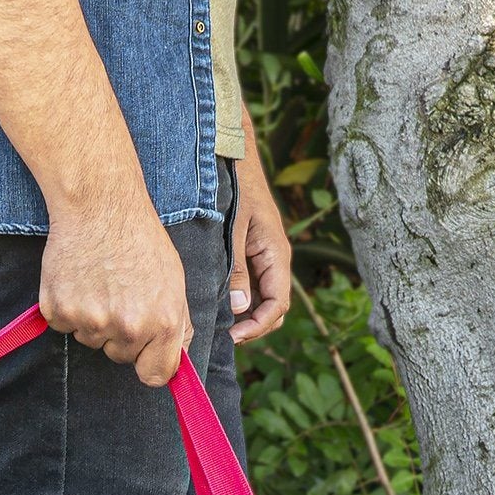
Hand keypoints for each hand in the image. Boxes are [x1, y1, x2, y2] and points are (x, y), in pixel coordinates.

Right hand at [39, 192, 192, 387]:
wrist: (99, 206)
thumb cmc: (140, 240)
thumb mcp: (174, 280)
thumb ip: (178, 323)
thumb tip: (178, 356)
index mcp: (162, 323)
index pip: (156, 375)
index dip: (151, 363)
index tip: (145, 354)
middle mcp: (127, 327)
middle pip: (121, 356)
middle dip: (121, 334)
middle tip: (120, 295)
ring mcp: (90, 320)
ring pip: (91, 341)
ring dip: (94, 320)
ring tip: (99, 282)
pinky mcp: (58, 311)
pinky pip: (65, 326)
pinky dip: (68, 309)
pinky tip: (78, 280)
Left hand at [228, 135, 292, 346]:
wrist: (233, 158)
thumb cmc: (234, 189)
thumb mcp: (233, 230)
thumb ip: (236, 269)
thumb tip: (239, 308)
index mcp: (276, 255)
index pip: (278, 304)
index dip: (258, 326)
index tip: (233, 336)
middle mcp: (274, 260)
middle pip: (272, 308)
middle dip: (253, 326)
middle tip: (223, 336)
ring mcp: (264, 258)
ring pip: (261, 299)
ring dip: (245, 316)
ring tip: (217, 324)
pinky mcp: (251, 254)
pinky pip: (251, 286)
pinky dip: (238, 300)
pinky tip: (216, 304)